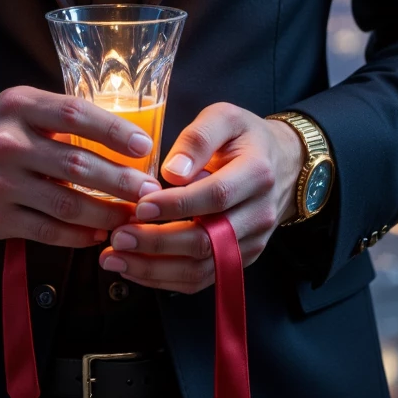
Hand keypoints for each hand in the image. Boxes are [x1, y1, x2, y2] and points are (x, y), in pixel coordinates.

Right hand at [0, 85, 161, 246]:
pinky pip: (49, 230)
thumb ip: (57, 117)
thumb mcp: (15, 109)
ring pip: (67, 203)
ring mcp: (0, 183)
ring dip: (106, 213)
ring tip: (130, 215)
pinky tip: (98, 232)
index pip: (75, 114)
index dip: (114, 131)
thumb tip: (119, 134)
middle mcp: (7, 142)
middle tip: (149, 191)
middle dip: (121, 181)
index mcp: (18, 107)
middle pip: (77, 163)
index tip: (143, 146)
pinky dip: (79, 235)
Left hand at [98, 104, 305, 293]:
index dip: (176, 205)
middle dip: (157, 243)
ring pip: (202, 268)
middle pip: (207, 241)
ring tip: (116, 258)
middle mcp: (258, 214)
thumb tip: (172, 172)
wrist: (282, 164)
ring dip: (155, 269)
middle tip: (118, 237)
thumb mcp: (225, 118)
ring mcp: (251, 242)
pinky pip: (202, 279)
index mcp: (256, 174)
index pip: (214, 196)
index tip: (140, 206)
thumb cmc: (245, 138)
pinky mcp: (239, 260)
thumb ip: (198, 138)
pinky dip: (165, 279)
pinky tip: (134, 268)